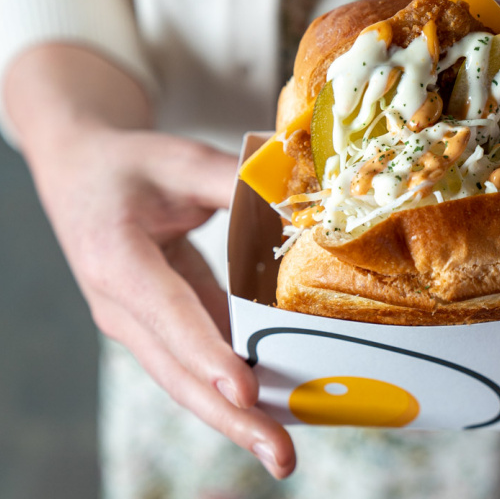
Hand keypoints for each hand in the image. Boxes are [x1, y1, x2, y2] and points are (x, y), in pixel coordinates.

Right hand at [26, 126, 295, 476]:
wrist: (81, 174)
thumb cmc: (127, 166)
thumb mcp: (178, 159)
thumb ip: (235, 181)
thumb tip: (302, 202)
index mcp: (116, 259)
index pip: (167, 314)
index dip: (207, 354)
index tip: (244, 392)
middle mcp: (121, 304)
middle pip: (176, 372)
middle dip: (229, 417)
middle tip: (280, 456)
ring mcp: (137, 323)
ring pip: (185, 379)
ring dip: (233, 417)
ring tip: (280, 450)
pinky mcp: (159, 327)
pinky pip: (197, 363)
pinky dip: (231, 388)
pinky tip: (273, 408)